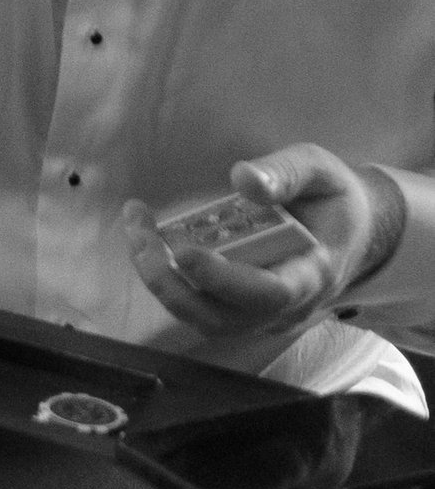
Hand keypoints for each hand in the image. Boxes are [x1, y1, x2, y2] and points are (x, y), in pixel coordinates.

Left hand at [121, 144, 402, 362]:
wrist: (352, 232)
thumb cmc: (333, 198)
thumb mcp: (320, 170)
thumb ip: (286, 173)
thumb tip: (243, 178)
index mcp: (314, 274)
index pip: (269, 294)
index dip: (224, 279)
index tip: (185, 251)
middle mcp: (288, 308)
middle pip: (223, 318)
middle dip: (171, 281)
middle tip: (139, 232)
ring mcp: (263, 316)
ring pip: (203, 318)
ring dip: (161, 280)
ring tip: (136, 228)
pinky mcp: (242, 310)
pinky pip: (200, 307)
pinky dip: (168, 279)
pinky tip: (148, 237)